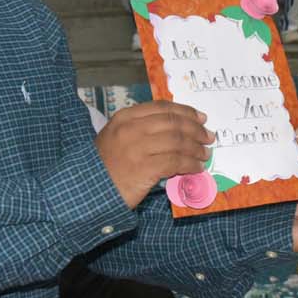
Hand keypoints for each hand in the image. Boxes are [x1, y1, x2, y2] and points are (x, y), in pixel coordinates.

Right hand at [96, 102, 214, 208]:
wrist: (88, 190)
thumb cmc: (104, 165)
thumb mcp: (116, 137)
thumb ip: (141, 129)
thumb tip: (175, 130)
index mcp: (126, 117)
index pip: (162, 108)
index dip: (185, 111)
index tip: (200, 118)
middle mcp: (132, 129)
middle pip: (173, 122)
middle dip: (196, 129)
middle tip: (208, 136)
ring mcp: (138, 148)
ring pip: (178, 141)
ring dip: (196, 148)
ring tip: (204, 154)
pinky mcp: (145, 168)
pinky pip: (176, 162)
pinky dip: (190, 164)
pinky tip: (196, 168)